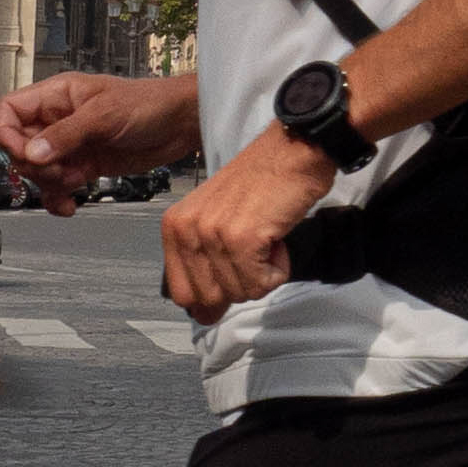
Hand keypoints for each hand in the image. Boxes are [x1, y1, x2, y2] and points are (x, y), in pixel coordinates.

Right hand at [0, 69, 187, 218]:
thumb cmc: (150, 103)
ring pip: (38, 170)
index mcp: (57, 96)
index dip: (9, 135)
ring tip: (73, 182)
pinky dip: (59, 198)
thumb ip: (66, 135)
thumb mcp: (104, 115)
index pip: (10, 111)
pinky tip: (69, 205)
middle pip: (20, 147)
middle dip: (35, 165)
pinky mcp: (85, 164)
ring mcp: (71, 143)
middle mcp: (59, 119)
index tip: (26, 154)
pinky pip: (58, 185)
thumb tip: (33, 153)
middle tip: (60, 171)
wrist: (181, 124)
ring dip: (49, 184)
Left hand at [159, 125, 338, 316]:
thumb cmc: (262, 183)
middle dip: (241, 282)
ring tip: (266, 236)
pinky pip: (261, 283)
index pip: (182, 293)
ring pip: (240, 292)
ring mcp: (213, 234)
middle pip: (210, 298)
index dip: (213, 295)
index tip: (235, 274)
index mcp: (174, 226)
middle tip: (254, 249)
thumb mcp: (216, 220)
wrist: (292, 151)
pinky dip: (279, 267)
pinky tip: (276, 238)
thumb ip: (203, 265)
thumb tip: (203, 315)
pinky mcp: (242, 238)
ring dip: (264, 272)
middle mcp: (187, 230)